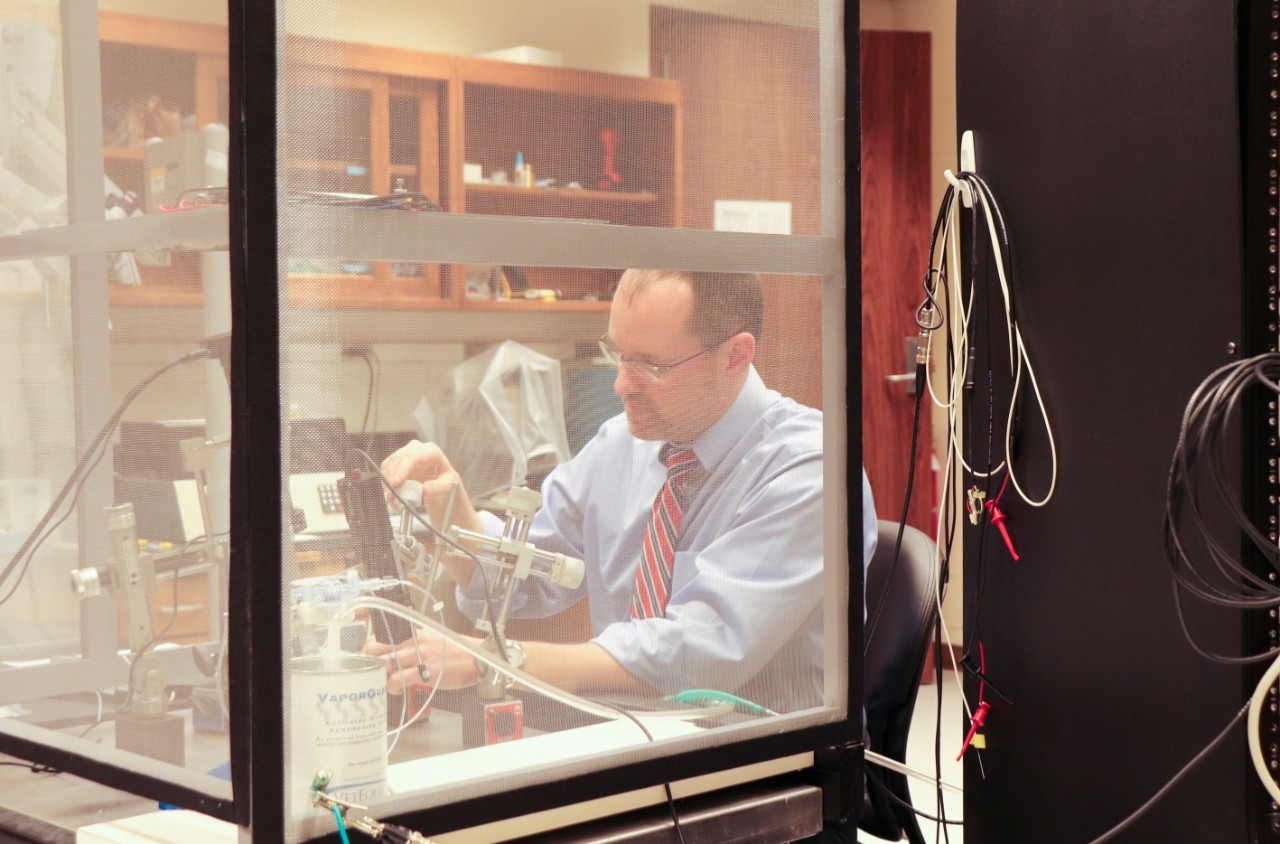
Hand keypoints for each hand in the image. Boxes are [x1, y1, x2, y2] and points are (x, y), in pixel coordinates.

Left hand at [364, 628, 480, 694]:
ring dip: (381, 676)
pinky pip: (398, 679)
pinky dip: (393, 687)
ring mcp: (419, 656)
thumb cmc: (457, 651)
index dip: (370, 646)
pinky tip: (397, 690)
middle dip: (369, 661)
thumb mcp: (433, 638)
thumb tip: (398, 650)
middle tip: (373, 671)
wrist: (476, 659)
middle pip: (376, 647)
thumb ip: (415, 642)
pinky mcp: (425, 671)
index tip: (370, 657)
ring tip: (387, 682)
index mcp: (414, 632)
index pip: (381, 633)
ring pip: (385, 663)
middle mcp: (413, 641)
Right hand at [380, 440, 481, 533]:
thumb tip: (425, 490)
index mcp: (431, 451)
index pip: (413, 456)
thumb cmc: (446, 480)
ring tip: (393, 498)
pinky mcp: (397, 463)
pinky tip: (392, 496)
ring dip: (387, 482)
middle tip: (391, 494)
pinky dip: (386, 484)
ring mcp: (405, 454)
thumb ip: (437, 487)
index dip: (402, 469)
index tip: (396, 483)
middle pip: (398, 458)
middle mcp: (416, 449)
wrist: (440, 482)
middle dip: (391, 477)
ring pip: (389, 464)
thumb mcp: (447, 485)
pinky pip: (386, 471)